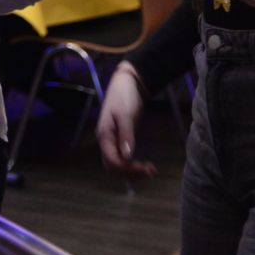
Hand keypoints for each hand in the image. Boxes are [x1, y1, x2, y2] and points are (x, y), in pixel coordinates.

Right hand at [96, 63, 156, 178]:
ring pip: (118, 164)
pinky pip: (123, 157)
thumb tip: (127, 156)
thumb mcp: (125, 114)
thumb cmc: (124, 95)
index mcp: (104, 135)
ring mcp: (113, 140)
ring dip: (132, 171)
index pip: (112, 161)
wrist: (127, 81)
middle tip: (150, 172)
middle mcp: (106, 141)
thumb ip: (126, 135)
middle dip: (130, 173)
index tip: (143, 168)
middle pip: (113, 167)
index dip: (127, 168)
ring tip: (150, 171)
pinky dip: (132, 164)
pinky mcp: (121, 138)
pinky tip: (144, 165)